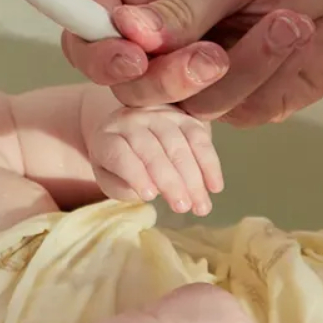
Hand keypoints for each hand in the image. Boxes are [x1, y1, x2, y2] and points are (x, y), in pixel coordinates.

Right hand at [62, 0, 322, 125]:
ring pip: (187, 105)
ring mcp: (196, 72)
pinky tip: (295, 36)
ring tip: (287, 22)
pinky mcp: (240, 96)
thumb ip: (182, 4)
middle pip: (129, 85)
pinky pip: (237, 110)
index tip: (133, 58)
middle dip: (172, 77)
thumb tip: (127, 32)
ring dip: (241, 69)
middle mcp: (158, 38)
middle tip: (214, 55)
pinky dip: (269, 76)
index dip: (98, 55)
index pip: (86, 35)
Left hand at [89, 105, 223, 215]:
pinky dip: (209, 164)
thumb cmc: (117, 162)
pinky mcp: (183, 116)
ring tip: (201, 206)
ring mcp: (158, 115)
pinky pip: (199, 139)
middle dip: (171, 182)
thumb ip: (121, 186)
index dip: (135, 175)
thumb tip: (151, 191)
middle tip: (183, 207)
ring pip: (179, 145)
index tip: (149, 197)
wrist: (127, 128)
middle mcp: (131, 120)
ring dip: (194, 178)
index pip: (120, 155)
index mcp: (107, 136)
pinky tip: (215, 187)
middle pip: (152, 151)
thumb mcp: (108, 177)